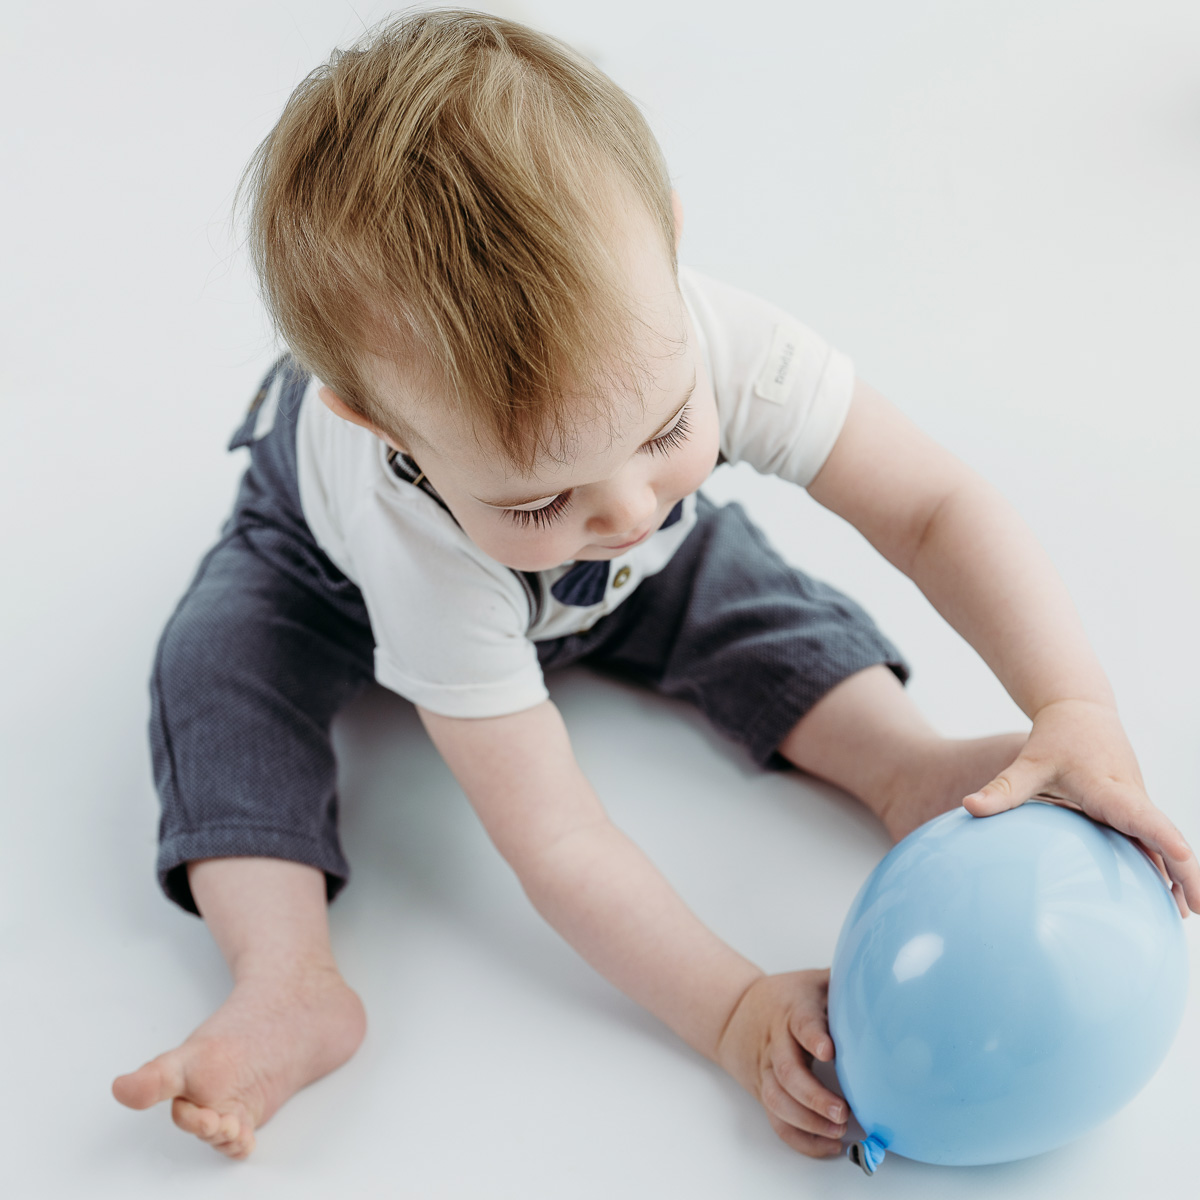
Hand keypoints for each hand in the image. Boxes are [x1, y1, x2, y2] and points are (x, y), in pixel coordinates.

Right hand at [715, 969, 848, 1158]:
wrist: (735, 1013)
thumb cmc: (787, 997)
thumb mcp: (814, 981)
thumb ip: (846, 981)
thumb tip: (888, 975)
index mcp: (792, 1011)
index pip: (800, 1023)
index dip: (813, 1036)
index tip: (828, 1051)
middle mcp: (776, 1042)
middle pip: (786, 1071)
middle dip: (813, 1096)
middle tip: (842, 1112)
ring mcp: (767, 1070)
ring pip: (777, 1100)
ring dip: (807, 1121)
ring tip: (838, 1132)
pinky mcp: (765, 1091)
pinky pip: (777, 1121)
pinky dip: (801, 1139)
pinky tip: (828, 1145)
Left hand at [961, 698, 1197, 918]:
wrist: (1080, 711)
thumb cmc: (1054, 739)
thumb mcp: (1028, 763)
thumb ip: (1002, 788)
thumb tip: (968, 807)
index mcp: (1109, 789)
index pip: (1142, 816)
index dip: (1164, 838)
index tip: (1184, 857)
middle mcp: (1131, 797)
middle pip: (1164, 836)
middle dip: (1186, 871)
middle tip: (1198, 908)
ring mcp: (1136, 804)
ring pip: (1162, 841)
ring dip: (1179, 873)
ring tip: (1186, 913)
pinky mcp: (1133, 807)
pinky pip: (1153, 839)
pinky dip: (1164, 863)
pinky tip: (1167, 894)